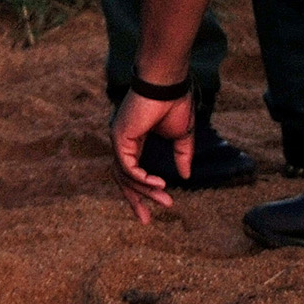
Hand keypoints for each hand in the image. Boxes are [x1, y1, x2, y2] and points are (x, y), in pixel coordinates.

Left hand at [110, 90, 193, 223]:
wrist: (168, 82)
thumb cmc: (174, 102)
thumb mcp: (181, 135)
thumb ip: (182, 156)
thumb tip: (185, 177)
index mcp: (133, 140)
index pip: (131, 172)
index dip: (141, 191)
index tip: (156, 207)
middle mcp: (122, 141)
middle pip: (123, 179)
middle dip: (135, 200)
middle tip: (145, 221)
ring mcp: (119, 139)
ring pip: (126, 176)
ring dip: (146, 191)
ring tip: (166, 200)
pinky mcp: (119, 137)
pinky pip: (128, 167)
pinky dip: (142, 179)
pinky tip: (158, 184)